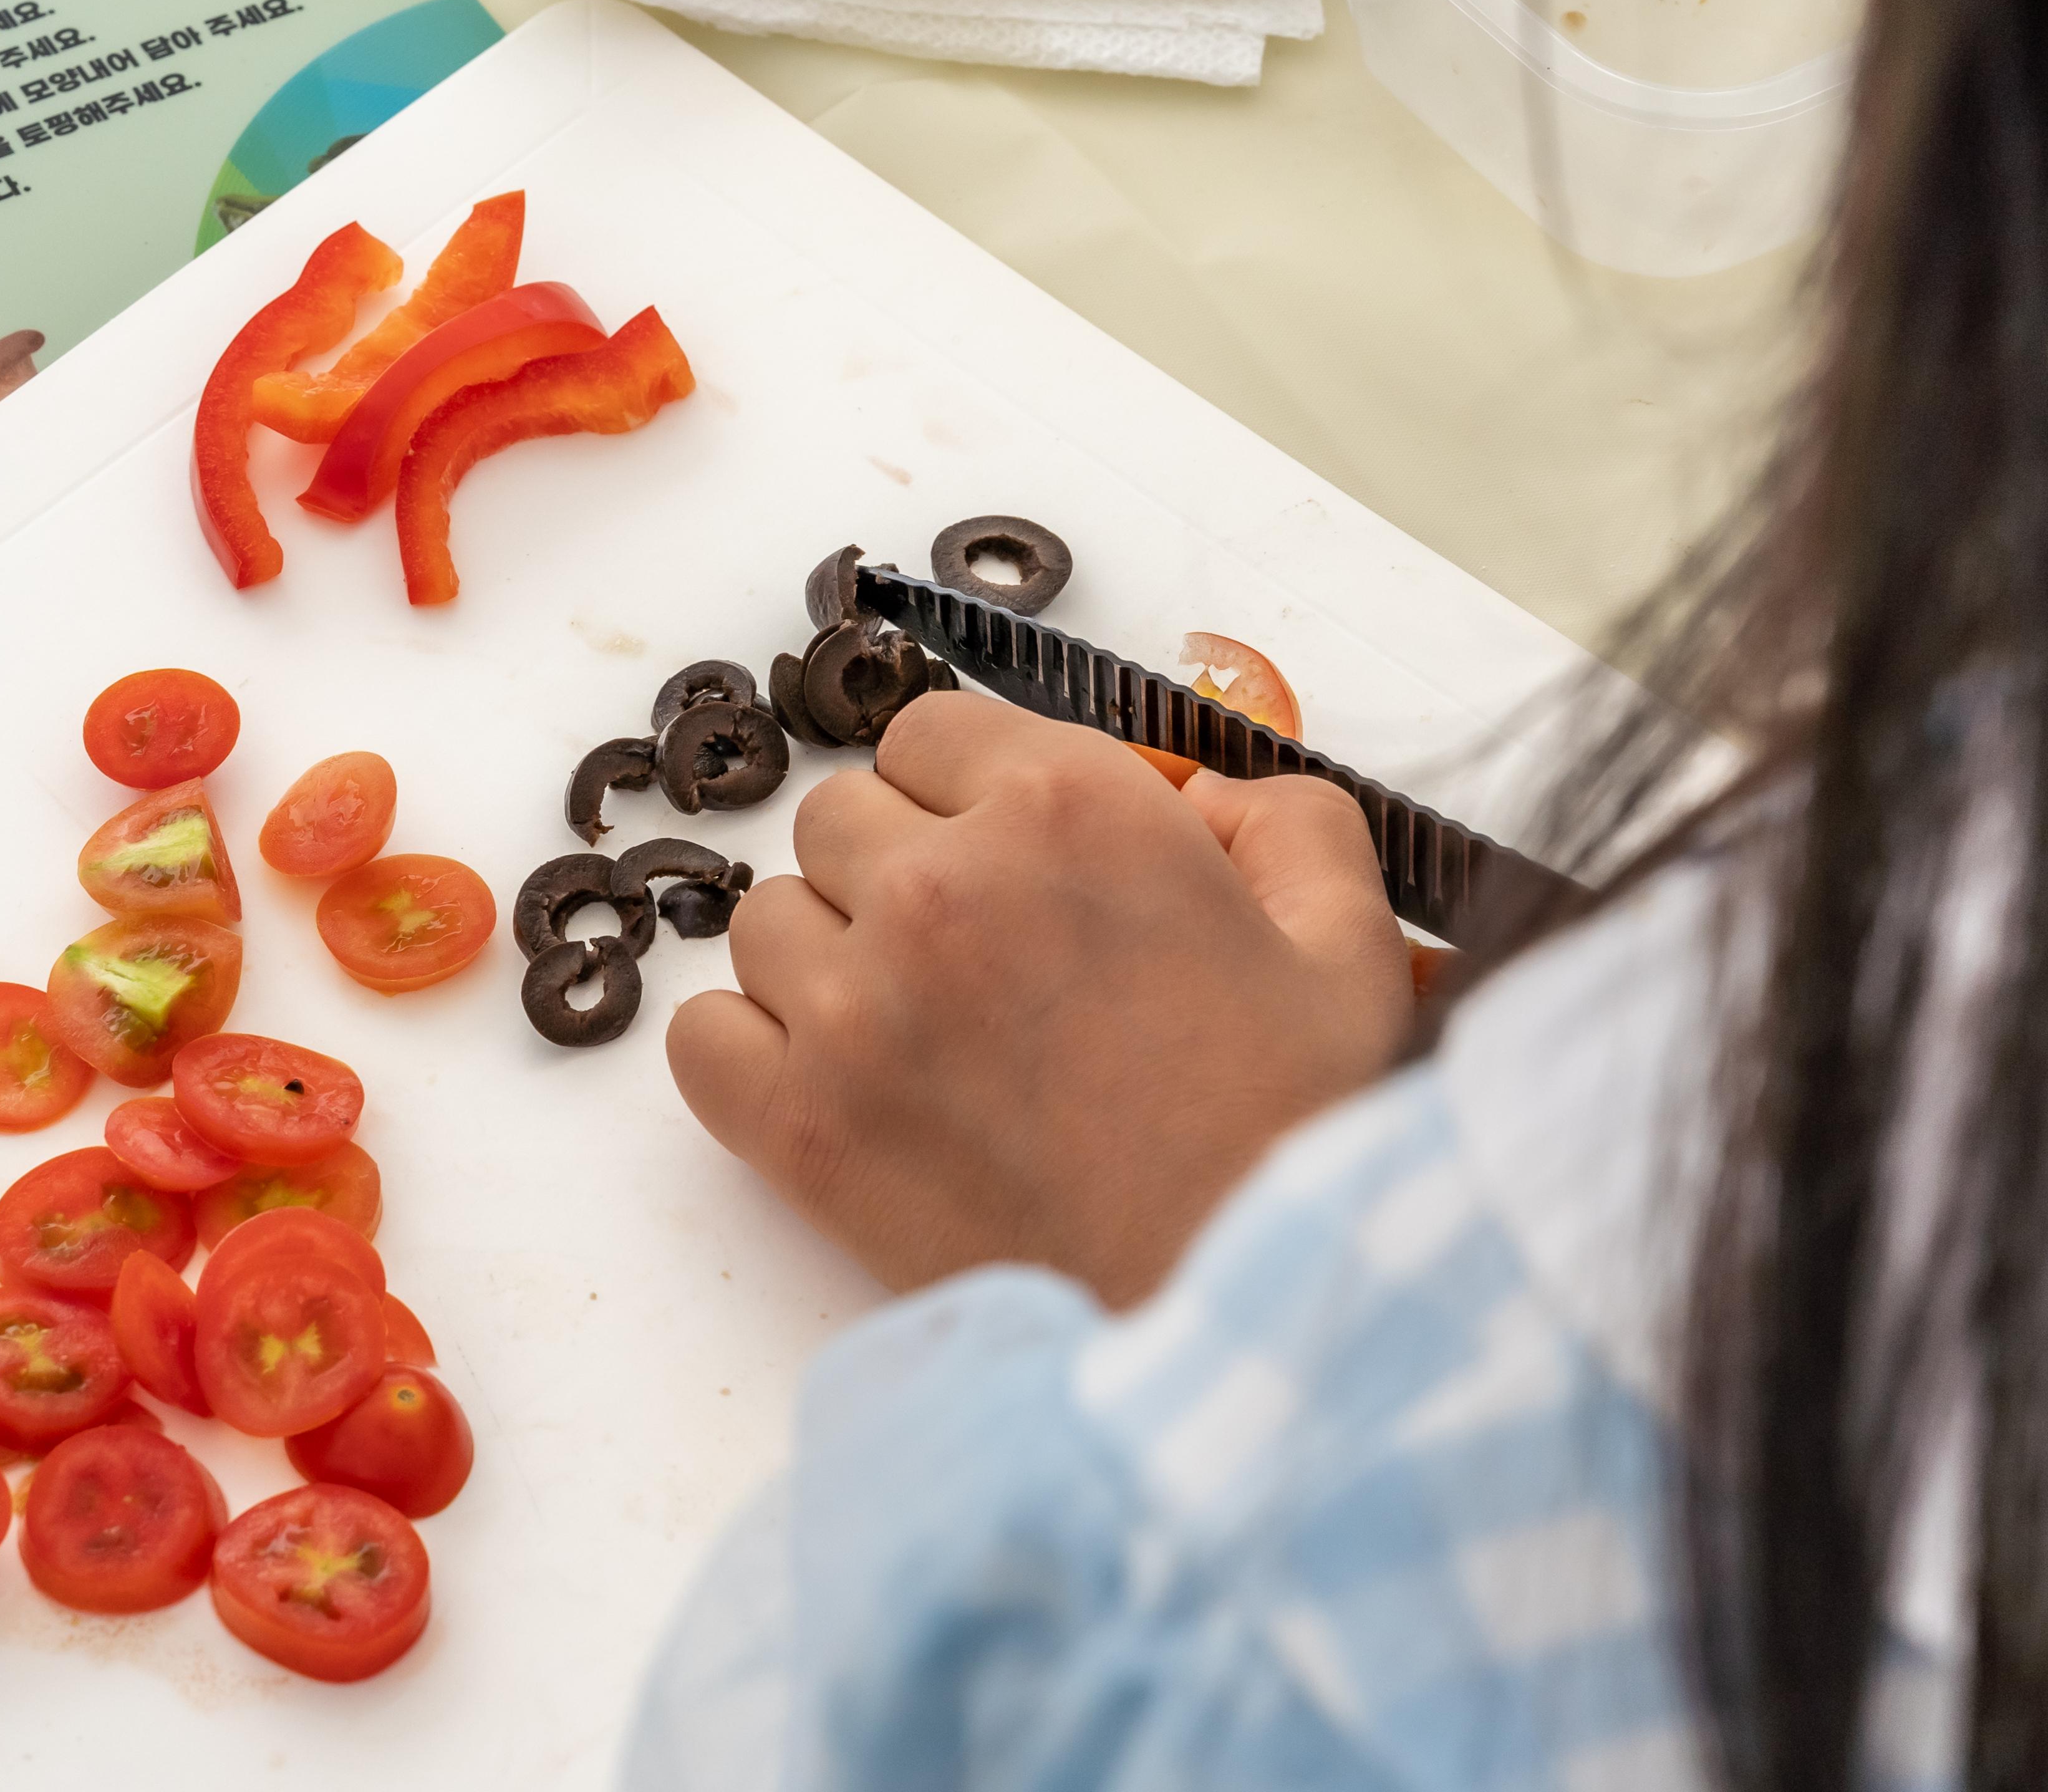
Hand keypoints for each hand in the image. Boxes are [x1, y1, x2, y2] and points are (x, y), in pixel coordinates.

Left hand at [665, 690, 1414, 1307]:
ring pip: (767, 922)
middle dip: (899, 871)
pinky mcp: (800, 1125)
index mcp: (1069, 808)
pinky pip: (701, 1036)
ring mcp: (857, 1005)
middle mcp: (944, 885)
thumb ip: (1282, 822)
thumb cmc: (1293, 1135)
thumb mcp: (1346, 940)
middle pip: (839, 820)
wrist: (1240, 1312)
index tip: (1005, 863)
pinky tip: (837, 1088)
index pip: (930, 734)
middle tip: (976, 963)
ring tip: (919, 1038)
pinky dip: (750, 1053)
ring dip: (828, 963)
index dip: (967, 796)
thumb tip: (1199, 801)